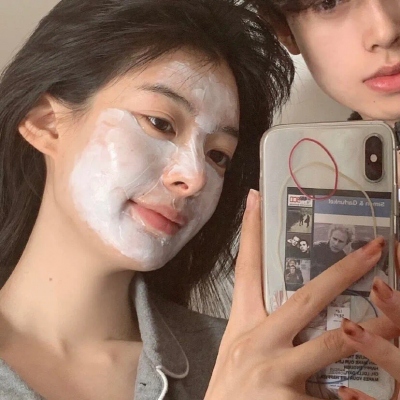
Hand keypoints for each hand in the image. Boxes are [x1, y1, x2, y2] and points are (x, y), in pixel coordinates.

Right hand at [205, 190, 399, 399]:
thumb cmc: (229, 390)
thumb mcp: (239, 350)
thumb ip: (265, 329)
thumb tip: (297, 309)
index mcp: (245, 324)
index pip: (246, 269)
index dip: (250, 232)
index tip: (257, 199)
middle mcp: (260, 341)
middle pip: (307, 297)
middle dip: (343, 271)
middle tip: (373, 248)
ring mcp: (276, 371)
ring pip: (335, 343)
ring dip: (374, 331)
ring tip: (398, 318)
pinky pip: (332, 395)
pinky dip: (353, 395)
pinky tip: (366, 392)